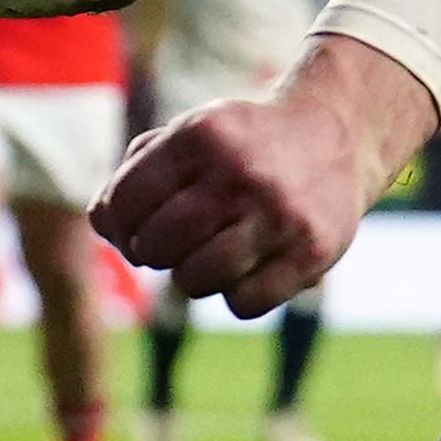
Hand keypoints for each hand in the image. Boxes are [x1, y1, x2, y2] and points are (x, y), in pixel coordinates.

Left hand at [97, 35, 435, 311]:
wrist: (337, 136)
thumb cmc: (243, 144)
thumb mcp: (189, 135)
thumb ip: (135, 174)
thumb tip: (103, 224)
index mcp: (201, 136)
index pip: (124, 204)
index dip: (120, 226)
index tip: (138, 225)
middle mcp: (239, 173)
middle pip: (156, 247)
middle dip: (154, 252)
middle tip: (176, 243)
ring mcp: (278, 215)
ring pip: (195, 281)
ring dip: (193, 277)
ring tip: (212, 255)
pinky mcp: (312, 252)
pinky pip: (243, 304)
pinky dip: (237, 295)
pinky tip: (251, 267)